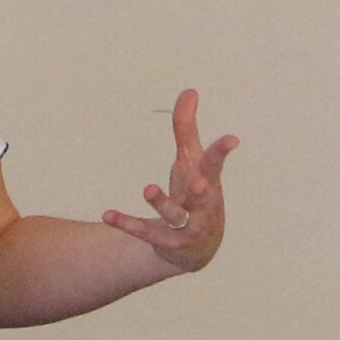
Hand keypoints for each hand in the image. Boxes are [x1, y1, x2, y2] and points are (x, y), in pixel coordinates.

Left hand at [103, 89, 237, 272]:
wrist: (197, 249)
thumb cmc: (195, 196)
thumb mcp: (191, 162)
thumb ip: (187, 128)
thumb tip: (189, 90)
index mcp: (208, 182)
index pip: (216, 164)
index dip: (222, 151)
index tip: (232, 140)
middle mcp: (201, 206)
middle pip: (203, 196)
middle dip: (202, 191)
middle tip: (199, 183)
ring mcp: (186, 226)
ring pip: (174, 215)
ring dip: (162, 203)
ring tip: (147, 188)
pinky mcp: (166, 240)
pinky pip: (145, 231)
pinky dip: (126, 223)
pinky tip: (107, 215)